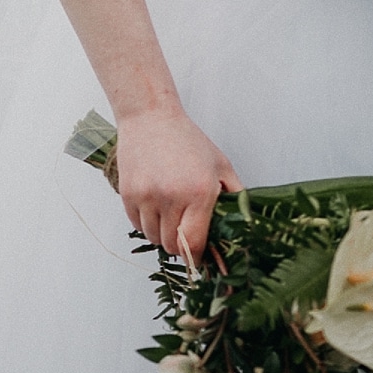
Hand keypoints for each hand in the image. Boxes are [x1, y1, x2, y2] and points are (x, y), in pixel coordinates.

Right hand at [113, 108, 243, 263]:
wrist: (150, 116)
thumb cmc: (187, 139)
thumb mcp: (221, 165)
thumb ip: (235, 197)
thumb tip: (244, 228)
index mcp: (199, 193)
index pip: (194, 244)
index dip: (198, 256)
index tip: (200, 256)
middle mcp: (171, 197)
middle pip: (172, 246)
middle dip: (181, 245)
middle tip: (185, 230)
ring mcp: (146, 196)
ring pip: (153, 238)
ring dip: (162, 234)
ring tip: (169, 215)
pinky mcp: (128, 194)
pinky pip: (136, 226)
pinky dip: (146, 223)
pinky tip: (154, 206)